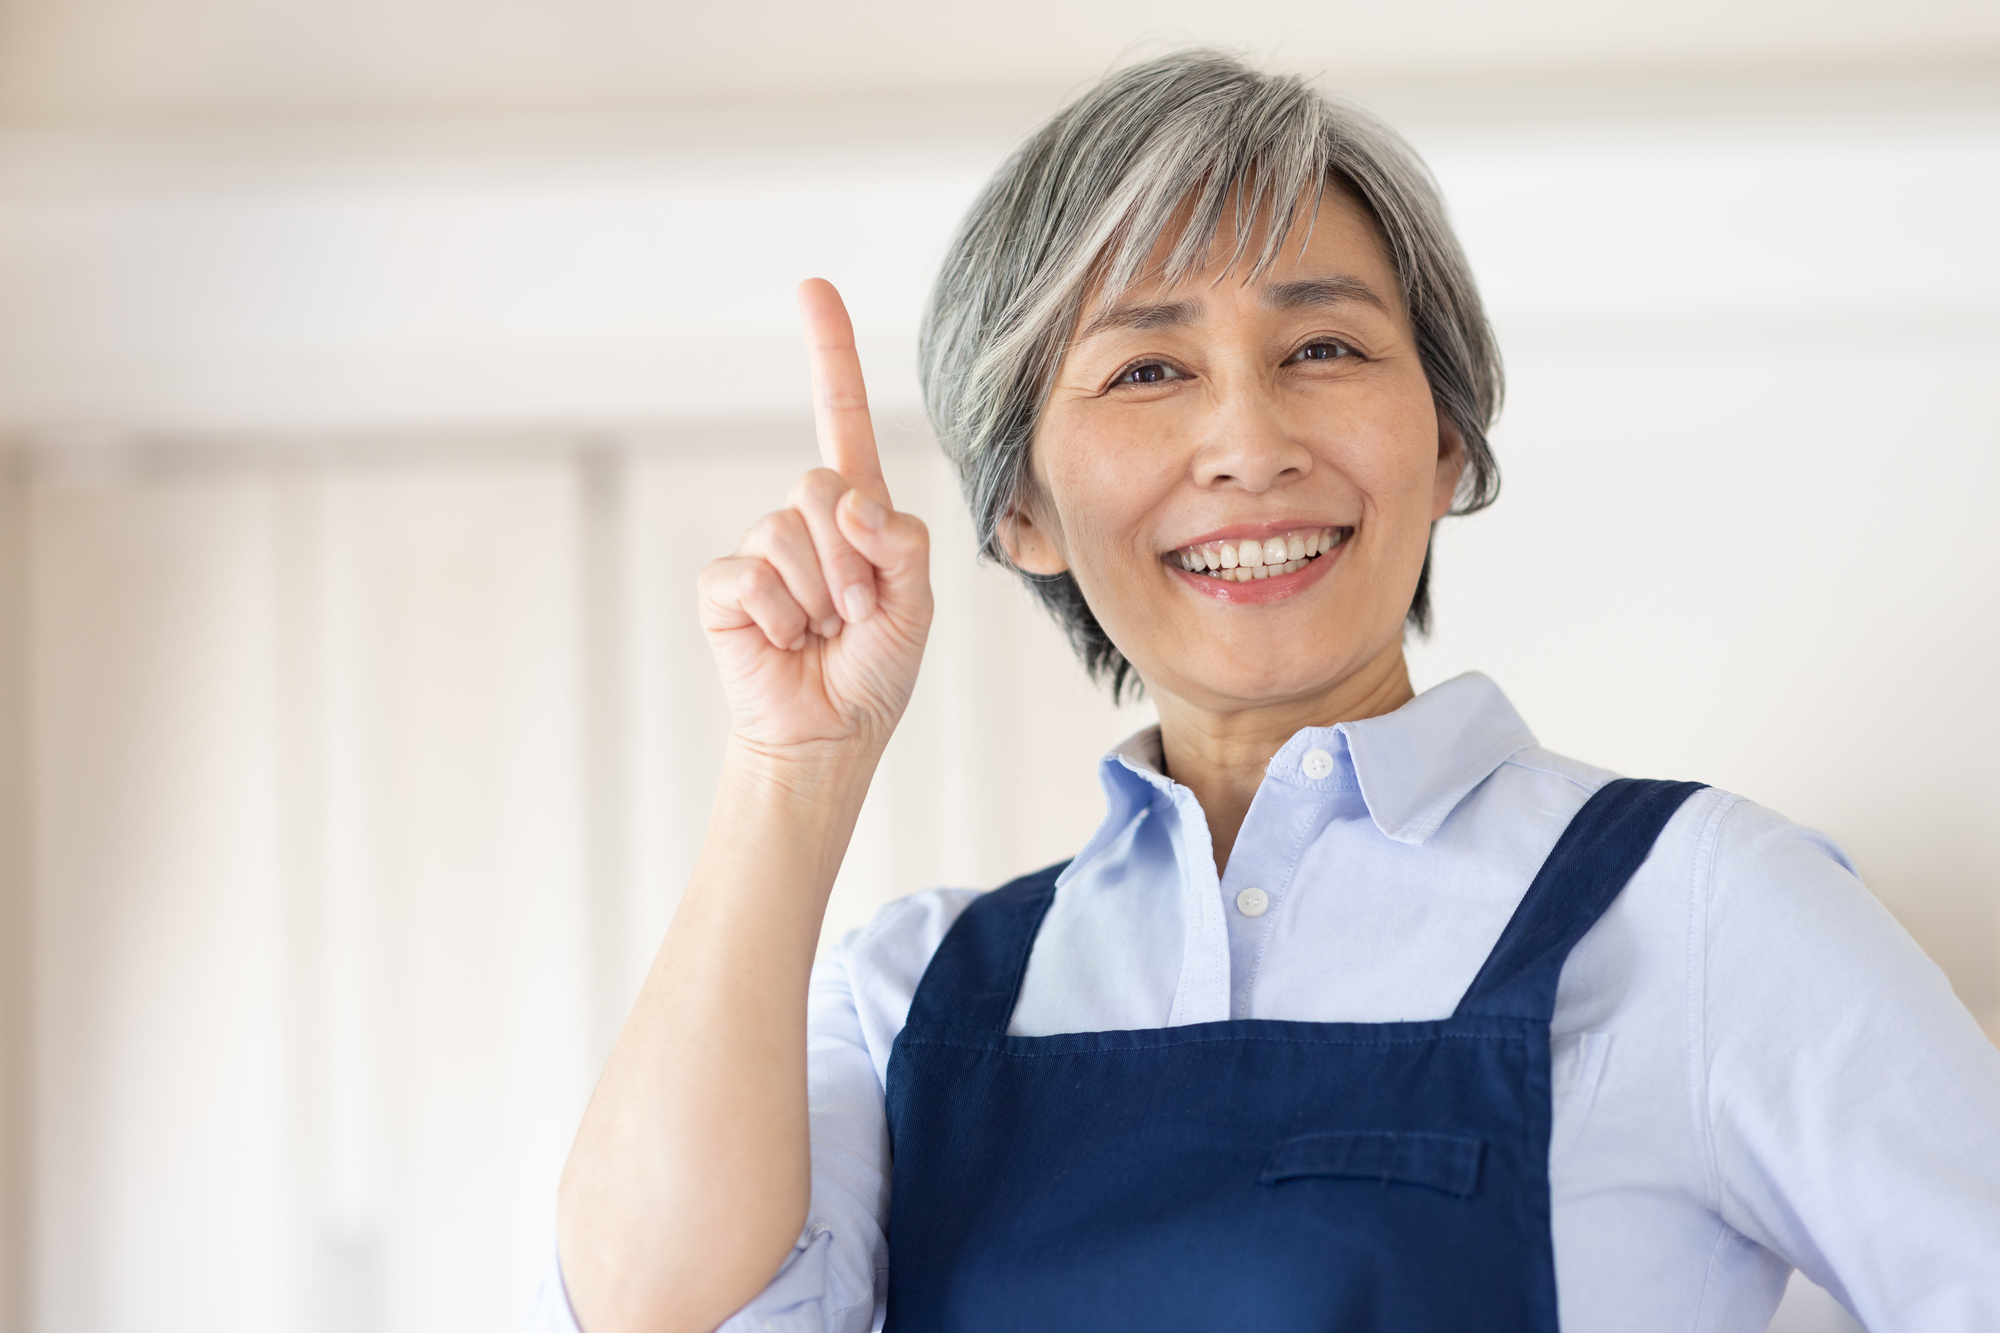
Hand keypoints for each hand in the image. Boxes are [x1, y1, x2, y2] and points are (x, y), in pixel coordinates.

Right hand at [697, 279, 933, 760]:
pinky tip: (782, 642)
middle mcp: (806, 518)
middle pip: (822, 484)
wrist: (829, 735)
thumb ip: (902, 543)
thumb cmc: (875, 669)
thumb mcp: (917, 604)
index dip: (828, 352)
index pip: (840, 416)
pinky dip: (777, 619)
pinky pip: (751, 577)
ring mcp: (761, 549)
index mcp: (858, 511)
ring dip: (820, 598)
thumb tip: (851, 503)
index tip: (812, 288)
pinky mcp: (724, 586)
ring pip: (790, 538)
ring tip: (822, 633)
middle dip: (851, 560)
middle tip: (856, 613)